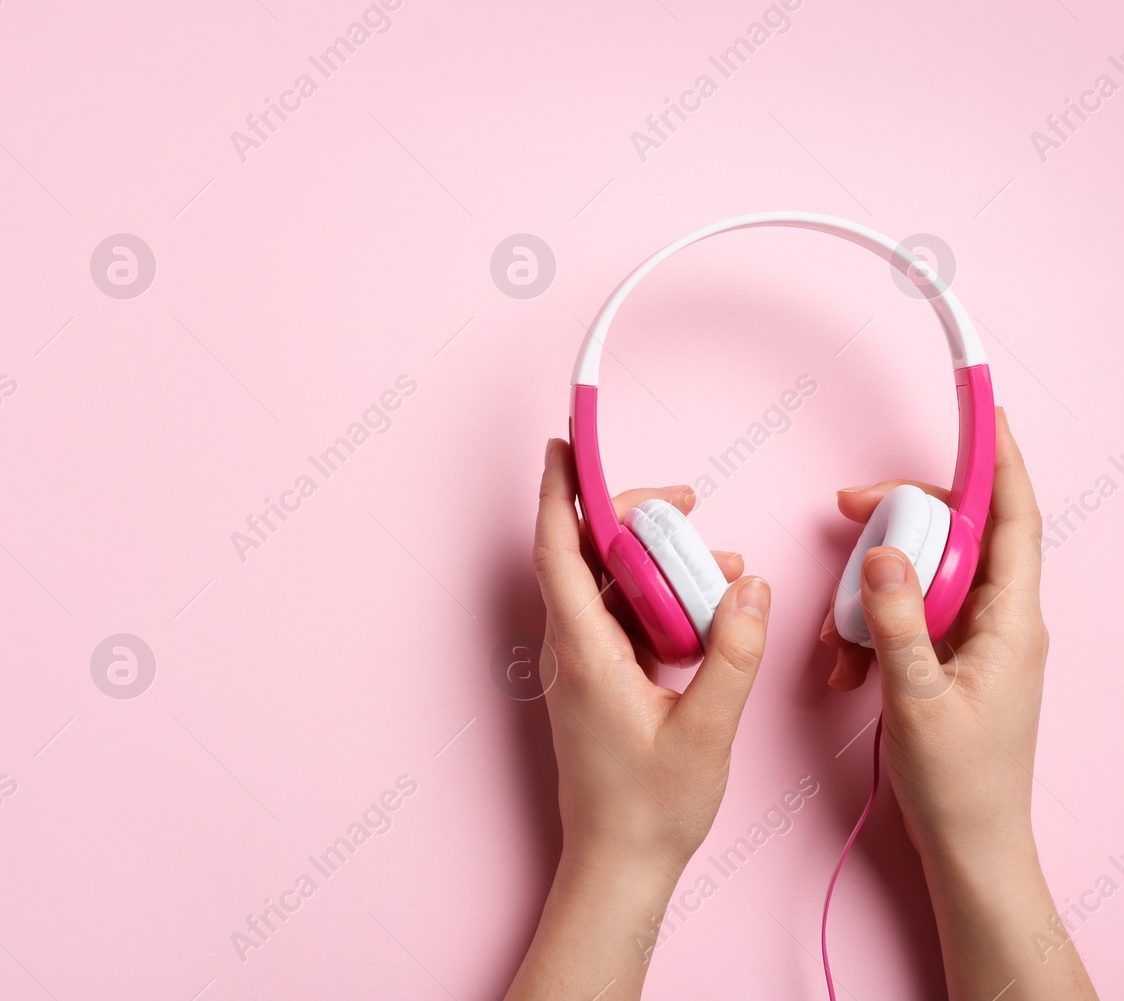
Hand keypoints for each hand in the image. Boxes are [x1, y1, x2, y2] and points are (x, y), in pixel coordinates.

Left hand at [506, 439, 770, 1000]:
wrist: (619, 864)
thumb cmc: (652, 807)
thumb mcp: (708, 729)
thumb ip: (734, 653)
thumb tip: (751, 584)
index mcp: (584, 650)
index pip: (559, 550)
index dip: (560, 492)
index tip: (564, 445)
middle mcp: (572, 648)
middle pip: (586, 554)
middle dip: (630, 515)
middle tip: (683, 497)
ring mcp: (582, 663)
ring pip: (608, 585)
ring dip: (653, 560)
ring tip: (716, 555)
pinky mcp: (598, 679)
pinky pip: (621, 616)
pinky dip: (658, 597)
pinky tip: (708, 603)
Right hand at [820, 407, 1044, 860]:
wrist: (969, 844)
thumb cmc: (958, 783)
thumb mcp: (915, 697)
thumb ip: (896, 619)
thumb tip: (882, 551)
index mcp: (1011, 623)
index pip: (1013, 521)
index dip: (1002, 463)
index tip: (987, 414)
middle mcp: (999, 622)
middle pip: (951, 538)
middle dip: (896, 525)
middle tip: (849, 509)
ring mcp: (973, 641)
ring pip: (919, 579)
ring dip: (868, 597)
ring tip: (836, 646)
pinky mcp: (947, 661)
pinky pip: (905, 620)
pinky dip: (868, 632)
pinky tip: (844, 669)